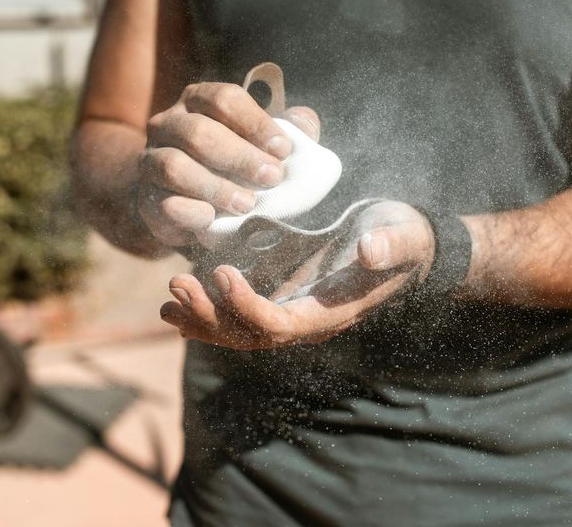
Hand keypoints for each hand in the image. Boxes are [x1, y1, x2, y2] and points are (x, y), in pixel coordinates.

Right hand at [135, 82, 319, 246]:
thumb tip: (305, 123)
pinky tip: (213, 219)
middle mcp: (169, 124)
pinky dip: (191, 212)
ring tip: (247, 204)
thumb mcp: (260, 144)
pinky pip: (164, 203)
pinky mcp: (147, 199)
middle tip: (272, 177)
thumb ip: (287, 130)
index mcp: (198, 101)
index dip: (255, 122)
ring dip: (216, 187)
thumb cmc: (233, 165)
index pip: (224, 99)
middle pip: (199, 132)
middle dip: (240, 156)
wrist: (186, 203)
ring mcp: (151, 160)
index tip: (283, 148)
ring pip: (175, 166)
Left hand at [159, 201, 435, 349]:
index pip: (279, 325)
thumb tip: (371, 251)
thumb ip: (392, 245)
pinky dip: (209, 312)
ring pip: (238, 330)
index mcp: (330, 313)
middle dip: (210, 315)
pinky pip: (239, 314)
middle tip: (176, 284)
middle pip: (249, 335)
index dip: (245, 306)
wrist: (401, 240)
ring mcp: (292, 309)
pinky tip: (179, 307)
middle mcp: (306, 320)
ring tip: (168, 298)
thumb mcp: (403, 235)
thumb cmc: (402, 238)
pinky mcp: (283, 294)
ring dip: (201, 316)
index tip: (222, 272)